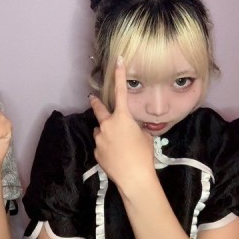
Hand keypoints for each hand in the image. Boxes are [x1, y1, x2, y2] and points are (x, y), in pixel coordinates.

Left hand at [89, 56, 154, 190]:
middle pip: (98, 109)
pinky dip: (106, 148)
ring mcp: (99, 138)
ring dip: (105, 133)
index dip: (119, 75)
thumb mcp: (145, 137)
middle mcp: (107, 125)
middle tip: (93, 98)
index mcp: (122, 117)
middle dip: (96, 103)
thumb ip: (136, 128)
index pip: (121, 91)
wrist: (134, 177)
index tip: (117, 61)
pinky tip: (116, 157)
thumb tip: (132, 129)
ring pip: (100, 131)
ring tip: (118, 146)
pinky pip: (100, 145)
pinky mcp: (96, 152)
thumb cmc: (144, 155)